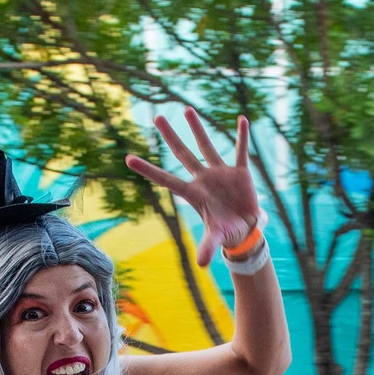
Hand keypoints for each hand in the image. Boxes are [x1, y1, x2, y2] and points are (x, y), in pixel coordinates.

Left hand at [127, 109, 261, 263]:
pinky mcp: (239, 172)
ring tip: (187, 109)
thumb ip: (208, 246)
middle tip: (157, 117)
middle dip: (170, 137)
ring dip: (198, 128)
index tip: (128, 159)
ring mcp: (220, 173)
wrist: (245, 229)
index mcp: (193, 194)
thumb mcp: (217, 237)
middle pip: (183, 154)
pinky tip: (242, 120)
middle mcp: (203, 179)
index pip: (166, 179)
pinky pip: (241, 150)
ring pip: (207, 146)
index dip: (148, 170)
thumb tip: (202, 264)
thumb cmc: (226, 232)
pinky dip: (242, 136)